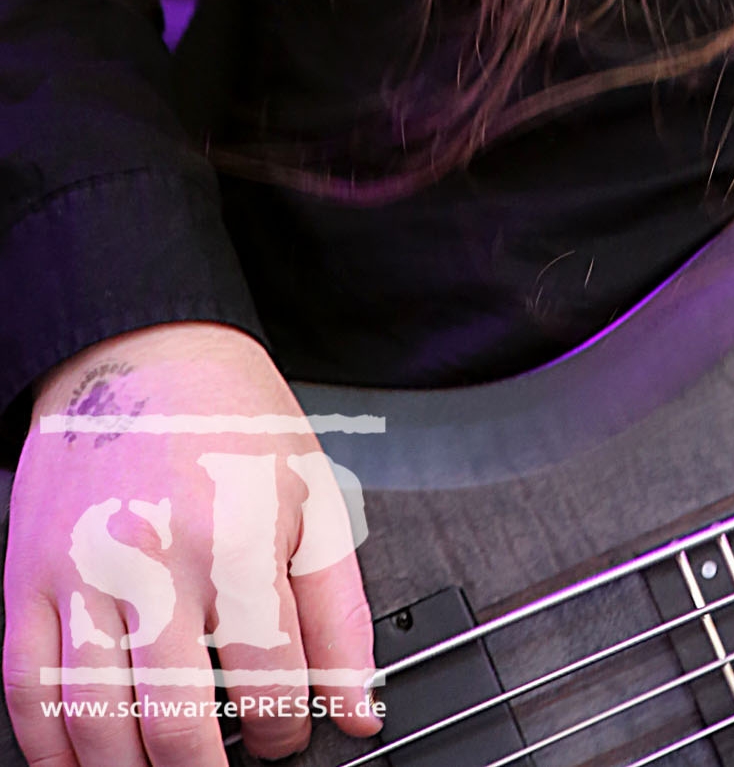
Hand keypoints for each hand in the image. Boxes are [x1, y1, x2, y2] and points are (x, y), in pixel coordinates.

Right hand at [4, 324, 380, 766]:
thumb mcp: (312, 495)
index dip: (285, 732)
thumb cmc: (229, 418)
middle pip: (177, 723)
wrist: (141, 348)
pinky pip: (27, 692)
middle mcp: (153, 561)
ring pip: (96, 723)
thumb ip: (340, 611)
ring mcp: (80, 573)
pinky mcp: (25, 578)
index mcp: (237, 537)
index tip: (286, 736)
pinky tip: (84, 761)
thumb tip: (360, 706)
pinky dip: (52, 750)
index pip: (268, 683)